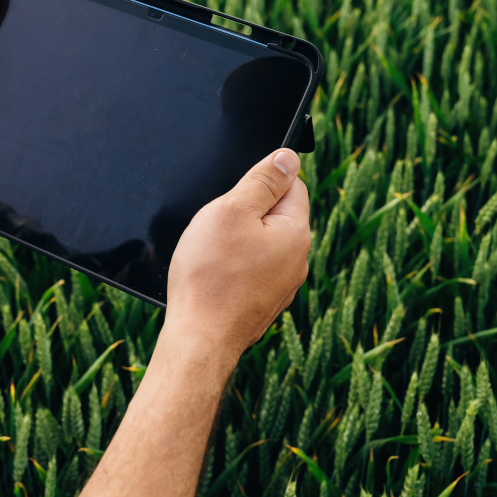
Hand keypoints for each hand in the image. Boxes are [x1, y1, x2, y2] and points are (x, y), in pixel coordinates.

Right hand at [159, 149, 310, 373]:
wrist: (199, 339)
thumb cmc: (210, 275)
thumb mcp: (232, 210)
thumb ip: (263, 180)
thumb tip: (288, 157)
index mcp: (296, 233)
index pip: (293, 185)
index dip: (261, 181)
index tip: (235, 195)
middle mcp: (297, 261)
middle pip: (276, 215)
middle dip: (246, 212)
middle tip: (218, 226)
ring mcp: (282, 286)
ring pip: (261, 244)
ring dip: (238, 241)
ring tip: (213, 255)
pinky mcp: (264, 303)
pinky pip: (251, 270)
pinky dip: (233, 267)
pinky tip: (214, 276)